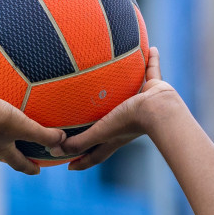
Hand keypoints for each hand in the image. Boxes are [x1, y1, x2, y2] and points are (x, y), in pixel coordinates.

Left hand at [60, 46, 183, 170]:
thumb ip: (79, 141)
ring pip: (130, 95)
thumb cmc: (129, 121)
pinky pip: (151, 70)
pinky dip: (151, 60)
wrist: (159, 110)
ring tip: (117, 78)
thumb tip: (53, 150)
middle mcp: (127, 122)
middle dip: (100, 125)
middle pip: (111, 125)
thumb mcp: (100, 131)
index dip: (82, 161)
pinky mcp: (154, 88)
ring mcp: (142, 104)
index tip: (70, 166)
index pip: (95, 154)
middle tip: (86, 122)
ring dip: (125, 88)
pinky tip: (152, 48)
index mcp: (114, 137)